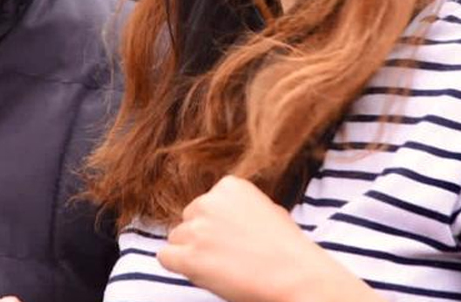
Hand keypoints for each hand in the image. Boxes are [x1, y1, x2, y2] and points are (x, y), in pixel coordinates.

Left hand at [157, 176, 381, 301]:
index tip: (235, 239)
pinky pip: (165, 256)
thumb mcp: (267, 209)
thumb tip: (222, 217)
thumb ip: (238, 207)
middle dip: (202, 237)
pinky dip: (177, 266)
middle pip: (189, 220)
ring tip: (221, 267)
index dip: (217, 226)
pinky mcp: (188, 256)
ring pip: (177, 239)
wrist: (295, 275)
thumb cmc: (287, 248)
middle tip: (228, 256)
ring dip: (191, 253)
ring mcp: (197, 229)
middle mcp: (209, 202)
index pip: (206, 204)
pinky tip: (200, 272)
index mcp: (230, 186)